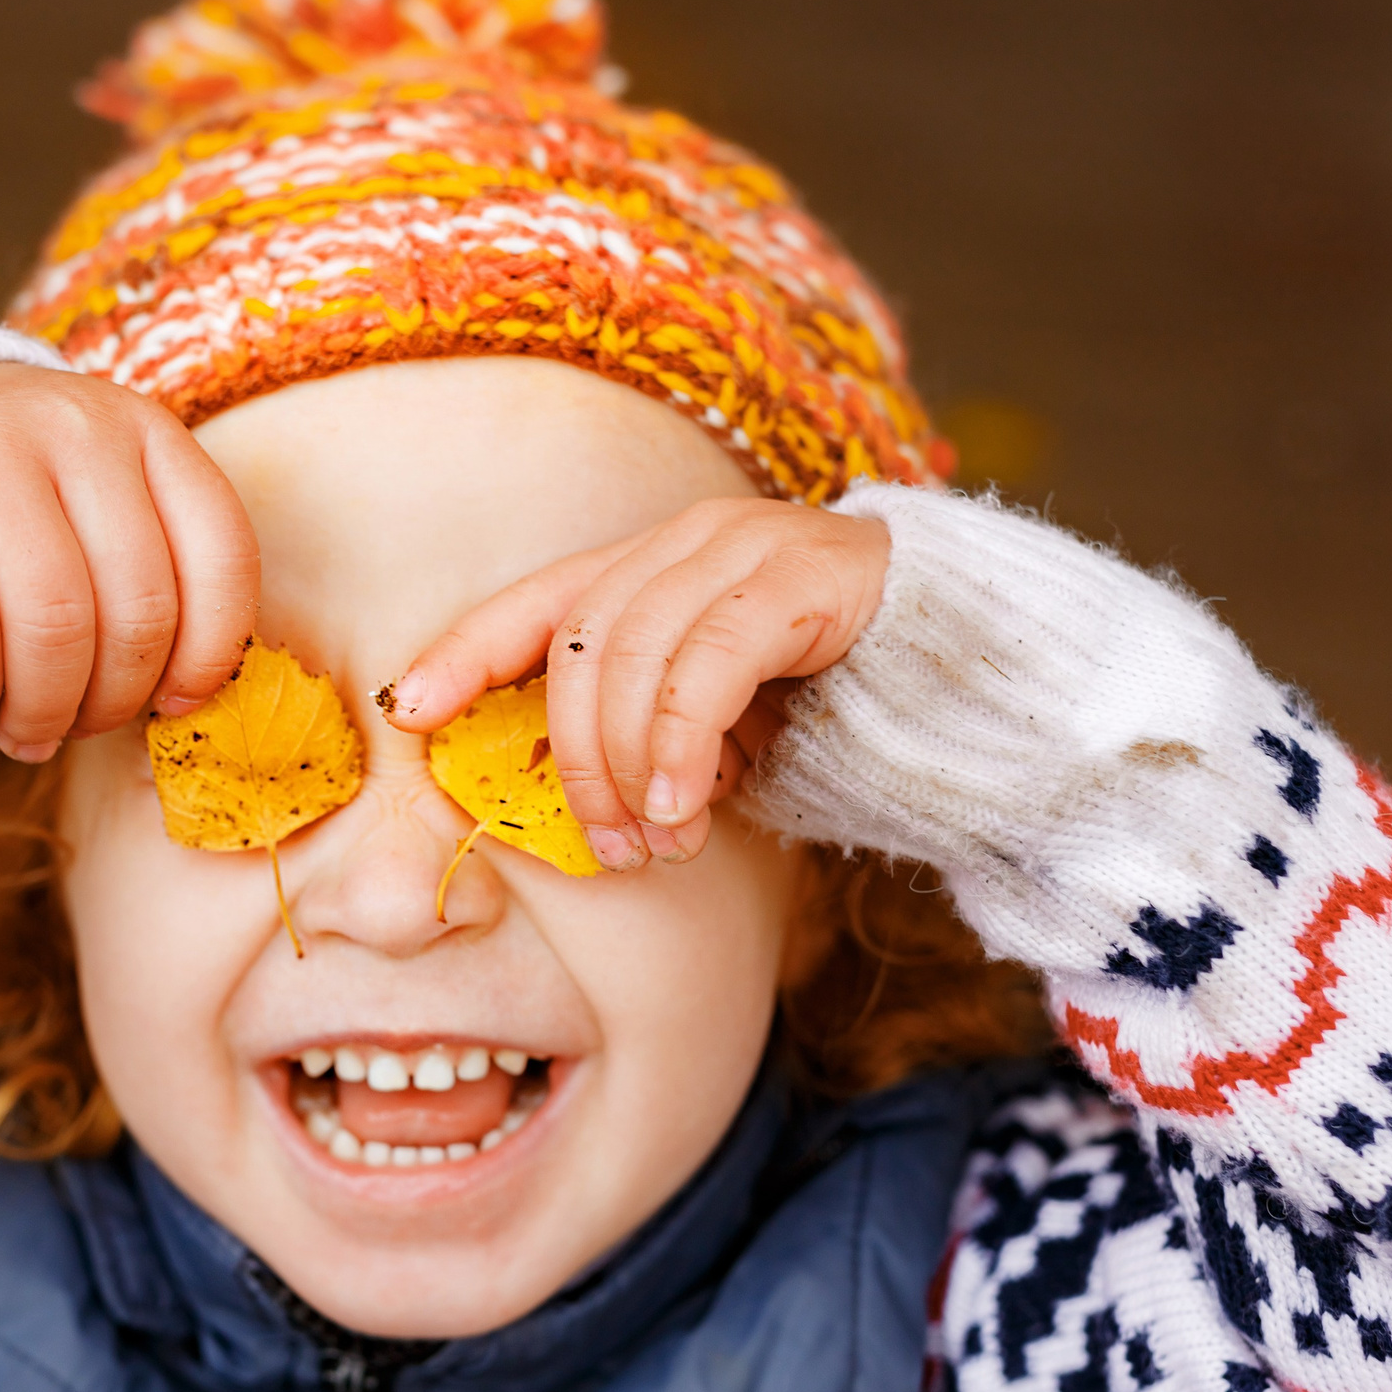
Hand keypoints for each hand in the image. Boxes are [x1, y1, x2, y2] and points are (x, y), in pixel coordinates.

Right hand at [0, 363, 259, 760]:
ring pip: (53, 619)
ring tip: (27, 731)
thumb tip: (174, 706)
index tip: (173, 705)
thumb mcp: (107, 504)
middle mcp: (84, 429)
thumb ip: (152, 577)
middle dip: (113, 701)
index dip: (208, 656)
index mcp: (154, 435)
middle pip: (137, 606)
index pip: (223, 556)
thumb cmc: (28, 495)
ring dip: (43, 707)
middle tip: (81, 727)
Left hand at [381, 497, 891, 867]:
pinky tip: (684, 808)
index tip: (408, 712)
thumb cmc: (841, 701)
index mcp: (656, 566)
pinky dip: (680, 744)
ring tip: (655, 844)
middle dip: (573, 762)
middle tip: (608, 850)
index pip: (534, 604)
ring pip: (632, 656)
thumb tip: (592, 805)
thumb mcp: (724, 727)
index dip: (463, 654)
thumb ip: (654, 742)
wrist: (983, 660)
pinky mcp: (811, 576)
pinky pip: (710, 663)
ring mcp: (749, 547)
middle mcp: (691, 541)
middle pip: (576, 646)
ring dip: (626, 768)